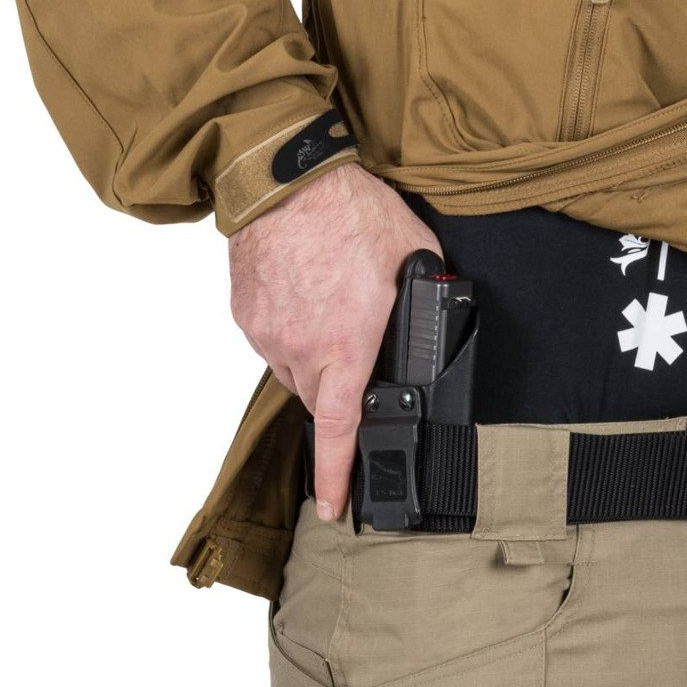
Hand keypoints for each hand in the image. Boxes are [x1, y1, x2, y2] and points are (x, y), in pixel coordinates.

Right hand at [228, 162, 441, 522]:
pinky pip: (271, 340)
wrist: (288, 179)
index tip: (334, 507)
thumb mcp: (416, 257)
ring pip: (292, 369)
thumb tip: (439, 316)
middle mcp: (301, 349)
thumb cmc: (354, 213)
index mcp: (346, 346)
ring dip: (314, 356)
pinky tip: (309, 293)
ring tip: (334, 308)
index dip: (335, 475)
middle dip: (338, 390)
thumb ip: (425, 300)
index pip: (339, 429)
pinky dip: (291, 330)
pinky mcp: (246, 313)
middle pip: (317, 399)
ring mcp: (267, 333)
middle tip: (357, 352)